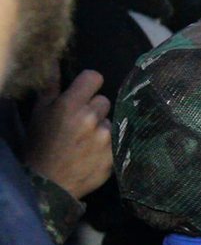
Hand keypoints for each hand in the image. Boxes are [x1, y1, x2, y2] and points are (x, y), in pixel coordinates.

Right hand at [25, 70, 112, 198]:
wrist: (48, 183)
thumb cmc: (41, 145)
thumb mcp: (40, 112)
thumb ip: (50, 85)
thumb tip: (54, 61)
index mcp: (70, 105)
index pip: (94, 77)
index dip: (89, 83)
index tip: (84, 92)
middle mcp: (91, 118)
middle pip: (104, 100)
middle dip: (93, 109)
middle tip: (79, 123)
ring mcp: (105, 137)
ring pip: (110, 121)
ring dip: (101, 128)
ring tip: (85, 140)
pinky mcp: (114, 154)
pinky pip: (117, 139)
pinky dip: (108, 144)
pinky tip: (93, 152)